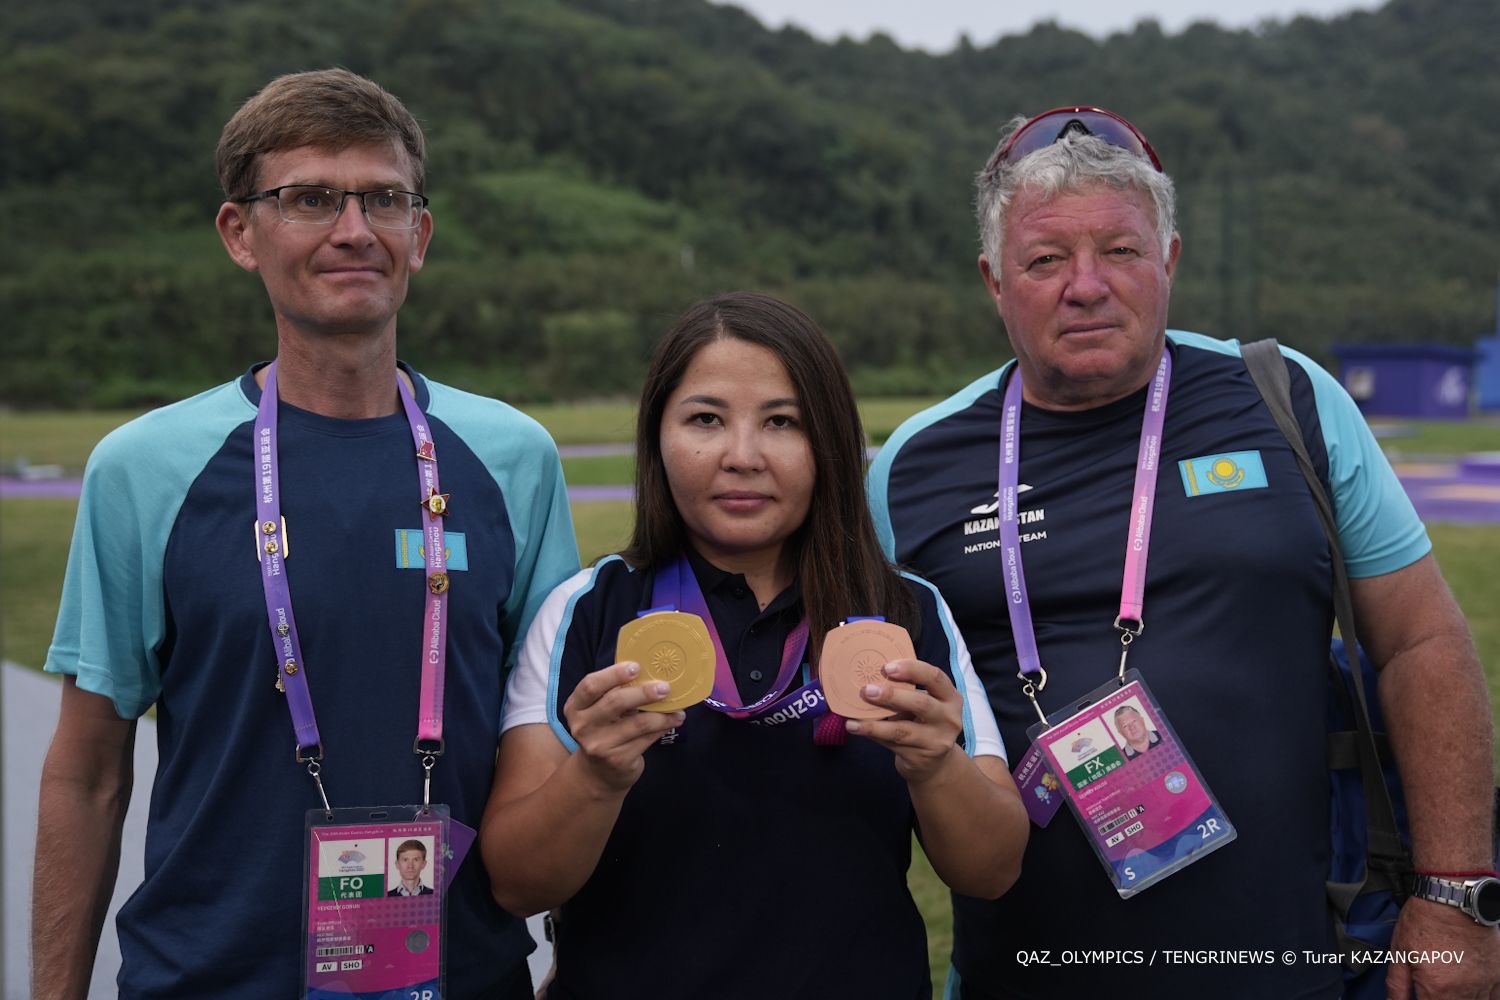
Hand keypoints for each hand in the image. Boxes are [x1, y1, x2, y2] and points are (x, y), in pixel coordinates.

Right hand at [561, 663, 683, 794]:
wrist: (598, 773)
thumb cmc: (604, 730)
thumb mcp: (599, 711)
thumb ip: (614, 692)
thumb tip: (649, 672)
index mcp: (575, 707)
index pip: (590, 686)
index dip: (613, 674)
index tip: (636, 667)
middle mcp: (583, 726)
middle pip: (615, 702)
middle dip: (643, 693)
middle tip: (664, 687)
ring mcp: (600, 745)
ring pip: (637, 723)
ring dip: (661, 714)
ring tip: (678, 707)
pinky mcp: (618, 760)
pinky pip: (647, 738)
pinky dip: (663, 727)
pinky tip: (674, 720)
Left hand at [844, 658, 962, 784]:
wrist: (936, 764)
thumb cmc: (925, 723)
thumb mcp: (926, 703)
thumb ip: (908, 691)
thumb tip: (872, 678)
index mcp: (951, 698)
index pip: (935, 677)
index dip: (912, 669)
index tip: (887, 667)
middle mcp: (949, 719)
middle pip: (921, 703)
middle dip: (892, 696)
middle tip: (867, 690)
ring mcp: (937, 741)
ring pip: (902, 730)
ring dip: (874, 724)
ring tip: (852, 720)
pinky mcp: (921, 758)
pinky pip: (892, 744)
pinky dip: (872, 735)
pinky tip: (856, 728)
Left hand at [1386, 898, 1499, 998]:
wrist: (1452, 898)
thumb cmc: (1424, 921)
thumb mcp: (1400, 952)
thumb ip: (1397, 984)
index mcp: (1437, 989)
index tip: (1420, 995)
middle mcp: (1464, 992)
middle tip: (1435, 989)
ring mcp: (1485, 984)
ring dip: (1461, 999)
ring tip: (1449, 986)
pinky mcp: (1497, 974)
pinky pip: (1495, 998)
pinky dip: (1484, 997)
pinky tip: (1471, 990)